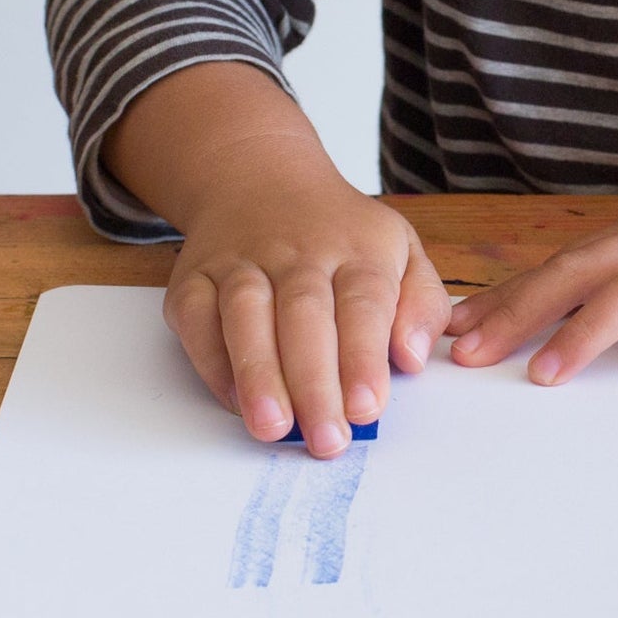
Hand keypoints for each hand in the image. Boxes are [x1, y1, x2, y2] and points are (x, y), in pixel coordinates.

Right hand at [164, 168, 452, 456]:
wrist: (260, 177)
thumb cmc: (341, 234)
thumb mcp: (402, 250)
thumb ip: (421, 305)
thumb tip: (412, 357)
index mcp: (357, 248)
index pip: (363, 303)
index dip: (364, 356)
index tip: (367, 407)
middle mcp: (297, 250)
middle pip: (304, 315)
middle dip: (314, 382)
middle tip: (326, 439)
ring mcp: (241, 261)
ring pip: (246, 314)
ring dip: (258, 375)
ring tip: (273, 428)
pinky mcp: (195, 276)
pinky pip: (196, 318)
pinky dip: (212, 361)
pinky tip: (235, 401)